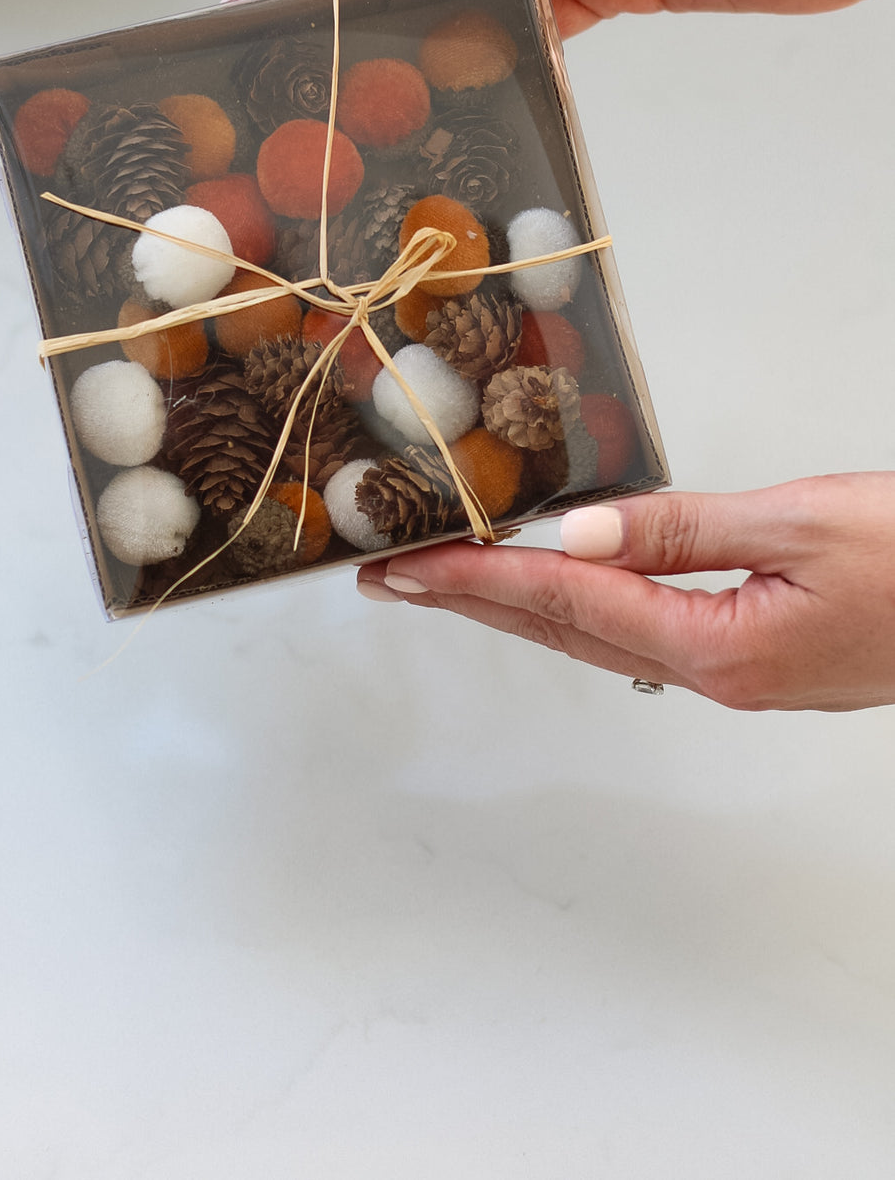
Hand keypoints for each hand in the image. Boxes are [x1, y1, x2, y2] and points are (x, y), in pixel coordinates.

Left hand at [355, 473, 894, 710]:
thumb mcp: (803, 523)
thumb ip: (681, 526)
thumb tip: (576, 527)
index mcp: (717, 646)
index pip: (568, 601)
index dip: (478, 578)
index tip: (409, 564)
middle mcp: (714, 672)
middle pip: (564, 629)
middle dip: (471, 601)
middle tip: (391, 578)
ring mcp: (735, 672)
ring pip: (596, 634)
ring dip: (517, 606)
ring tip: (446, 582)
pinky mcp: (755, 657)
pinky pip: (640, 633)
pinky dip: (582, 608)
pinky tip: (558, 594)